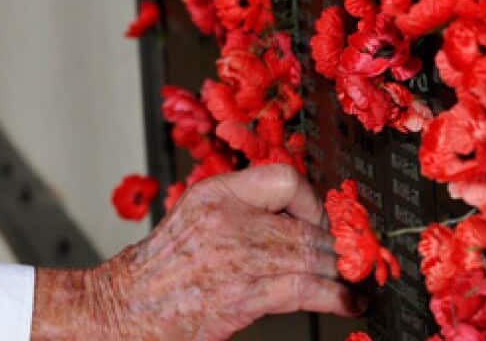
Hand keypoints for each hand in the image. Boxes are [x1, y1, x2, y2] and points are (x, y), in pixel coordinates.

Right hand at [32, 164, 359, 339]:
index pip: (284, 179)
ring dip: (344, 272)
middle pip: (307, 222)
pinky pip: (307, 288)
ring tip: (359, 281)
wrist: (126, 305)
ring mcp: (237, 256)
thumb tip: (295, 220)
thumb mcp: (195, 216)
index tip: (321, 222)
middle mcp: (228, 218)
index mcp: (216, 193)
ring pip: (313, 255)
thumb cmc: (161, 269)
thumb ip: (239, 209)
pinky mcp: (244, 293)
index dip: (313, 202)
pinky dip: (337, 296)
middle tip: (355, 258)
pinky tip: (349, 302)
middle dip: (338, 245)